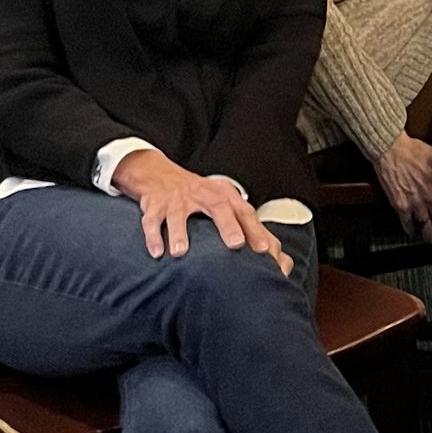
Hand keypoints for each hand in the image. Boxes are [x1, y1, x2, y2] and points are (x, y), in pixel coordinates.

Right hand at [112, 149, 290, 274]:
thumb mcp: (225, 204)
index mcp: (224, 196)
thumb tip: (279, 258)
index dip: (256, 230)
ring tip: (180, 252)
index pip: (244, 211)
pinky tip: (157, 253)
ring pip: (178, 215)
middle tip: (235, 245)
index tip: (264, 251)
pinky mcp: (155, 205)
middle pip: (218, 207)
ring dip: (179, 234)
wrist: (159, 174)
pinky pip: (152, 221)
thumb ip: (248, 228)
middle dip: (228, 226)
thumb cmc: (200, 196)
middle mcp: (203, 195)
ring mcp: (177, 199)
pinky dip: (153, 236)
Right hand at [376, 134, 431, 243]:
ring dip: (429, 235)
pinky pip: (407, 223)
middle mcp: (431, 198)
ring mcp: (415, 203)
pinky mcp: (400, 205)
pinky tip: (413, 232)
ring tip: (431, 240)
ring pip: (425, 226)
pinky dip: (410, 229)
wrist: (392, 150)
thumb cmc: (418, 151)